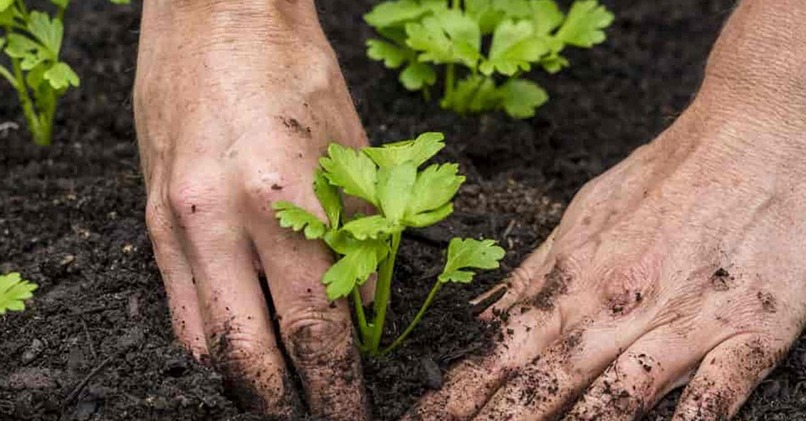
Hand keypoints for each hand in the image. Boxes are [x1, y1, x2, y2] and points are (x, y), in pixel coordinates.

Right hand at [133, 1, 368, 417]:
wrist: (216, 14)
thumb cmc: (296, 72)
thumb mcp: (351, 153)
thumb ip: (359, 241)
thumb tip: (363, 315)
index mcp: (283, 201)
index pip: (316, 326)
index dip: (336, 383)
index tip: (351, 411)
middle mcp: (218, 219)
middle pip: (253, 351)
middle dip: (287, 400)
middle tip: (313, 418)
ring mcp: (175, 220)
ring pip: (205, 338)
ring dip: (244, 380)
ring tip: (275, 397)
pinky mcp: (150, 213)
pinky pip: (174, 302)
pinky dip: (206, 340)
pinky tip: (231, 354)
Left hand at [408, 1, 805, 418]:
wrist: (752, 132)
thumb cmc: (664, 176)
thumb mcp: (584, 215)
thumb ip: (537, 273)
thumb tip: (483, 317)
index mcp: (580, 278)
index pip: (507, 346)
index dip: (465, 386)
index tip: (428, 412)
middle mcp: (623, 305)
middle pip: (549, 377)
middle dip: (499, 417)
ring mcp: (685, 318)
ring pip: (620, 390)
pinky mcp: (751, 326)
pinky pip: (718, 388)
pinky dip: (690, 418)